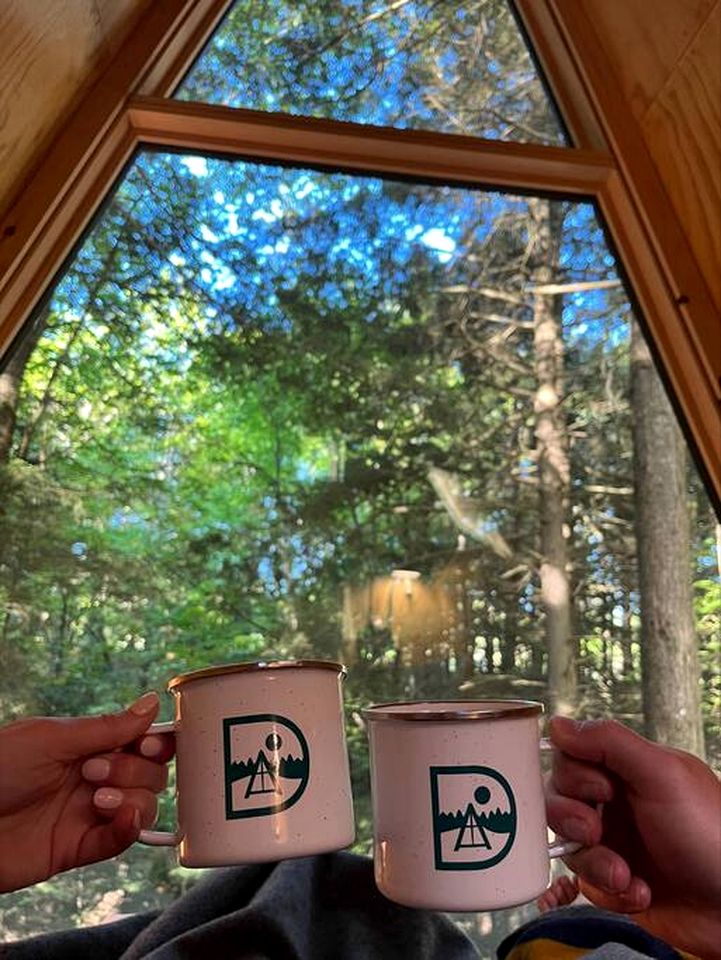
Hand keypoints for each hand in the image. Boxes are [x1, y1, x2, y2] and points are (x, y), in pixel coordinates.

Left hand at [0, 692, 173, 892]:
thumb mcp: (53, 738)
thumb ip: (107, 727)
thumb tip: (152, 702)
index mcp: (88, 746)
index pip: (142, 741)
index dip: (155, 743)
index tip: (149, 744)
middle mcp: (94, 778)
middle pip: (150, 774)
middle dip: (134, 770)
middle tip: (95, 771)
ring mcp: (87, 813)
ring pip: (143, 807)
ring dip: (132, 799)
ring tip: (96, 799)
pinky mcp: (77, 848)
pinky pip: (120, 842)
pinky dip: (128, 830)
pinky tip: (119, 818)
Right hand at [545, 716, 720, 958]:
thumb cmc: (710, 836)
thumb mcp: (662, 776)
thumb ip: (609, 742)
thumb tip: (556, 723)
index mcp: (627, 771)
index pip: (570, 759)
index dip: (574, 777)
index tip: (602, 792)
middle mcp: (617, 805)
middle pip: (558, 801)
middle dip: (572, 821)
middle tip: (596, 833)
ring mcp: (615, 844)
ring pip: (568, 846)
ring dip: (594, 864)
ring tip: (625, 876)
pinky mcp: (615, 883)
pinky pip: (585, 884)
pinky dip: (608, 892)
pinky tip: (639, 893)